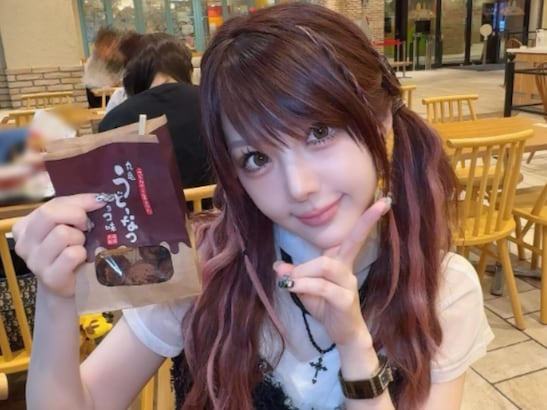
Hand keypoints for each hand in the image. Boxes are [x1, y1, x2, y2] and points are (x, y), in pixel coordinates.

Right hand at [13, 194, 104, 297]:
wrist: (67, 284)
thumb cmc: (67, 249)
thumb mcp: (67, 223)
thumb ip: (77, 206)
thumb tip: (99, 198)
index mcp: (25, 226)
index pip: (51, 204)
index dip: (78, 202)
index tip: (98, 203)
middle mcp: (24, 243)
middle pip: (49, 215)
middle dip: (76, 217)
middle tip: (86, 226)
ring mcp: (34, 262)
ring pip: (62, 234)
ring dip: (79, 239)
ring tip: (79, 245)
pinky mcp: (49, 277)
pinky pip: (71, 254)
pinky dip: (82, 254)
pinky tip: (80, 259)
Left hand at [273, 197, 390, 347]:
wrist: (343, 335)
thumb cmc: (327, 308)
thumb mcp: (306, 289)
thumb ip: (295, 275)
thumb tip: (279, 267)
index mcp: (341, 262)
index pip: (353, 236)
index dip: (368, 219)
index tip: (384, 200)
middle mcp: (347, 269)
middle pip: (351, 241)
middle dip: (363, 225)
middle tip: (349, 228)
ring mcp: (348, 284)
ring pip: (325, 265)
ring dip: (303, 271)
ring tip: (290, 282)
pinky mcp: (344, 300)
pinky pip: (322, 287)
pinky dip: (303, 285)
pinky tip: (290, 288)